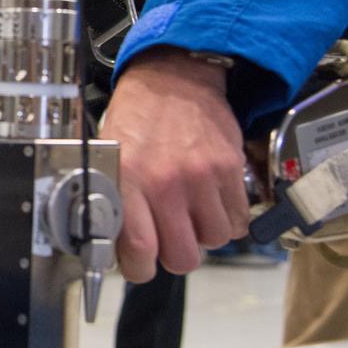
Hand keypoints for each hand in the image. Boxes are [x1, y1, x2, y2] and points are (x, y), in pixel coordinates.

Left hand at [103, 47, 249, 282]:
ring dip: (202, 235)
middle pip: (182, 257)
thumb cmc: (138, 115)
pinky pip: (238, 220)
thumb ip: (112, 199)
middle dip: (174, 255)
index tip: (139, 265)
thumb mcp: (109, 154)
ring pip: (213, 241)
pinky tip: (211, 203)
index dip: (139, 270)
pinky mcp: (229, 170)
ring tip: (190, 214)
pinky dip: (227, 220)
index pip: (139, 251)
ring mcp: (202, 178)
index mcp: (128, 179)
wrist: (174, 77)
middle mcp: (165, 182)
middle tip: (168, 239)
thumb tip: (110, 245)